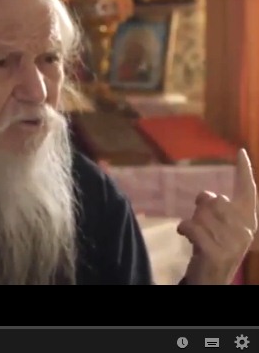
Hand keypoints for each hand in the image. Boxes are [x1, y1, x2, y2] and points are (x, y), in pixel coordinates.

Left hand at [178, 149, 257, 284]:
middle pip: (213, 200)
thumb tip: (205, 195)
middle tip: (202, 225)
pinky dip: (183, 229)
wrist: (212, 280)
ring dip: (192, 222)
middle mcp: (245, 229)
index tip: (241, 152)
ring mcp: (232, 241)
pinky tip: (186, 237)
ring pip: (199, 214)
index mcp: (248, 220)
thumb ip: (217, 208)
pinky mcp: (215, 252)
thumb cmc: (214, 247)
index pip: (248, 190)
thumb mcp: (220, 226)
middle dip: (201, 208)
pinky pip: (190, 226)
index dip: (244, 171)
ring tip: (198, 236)